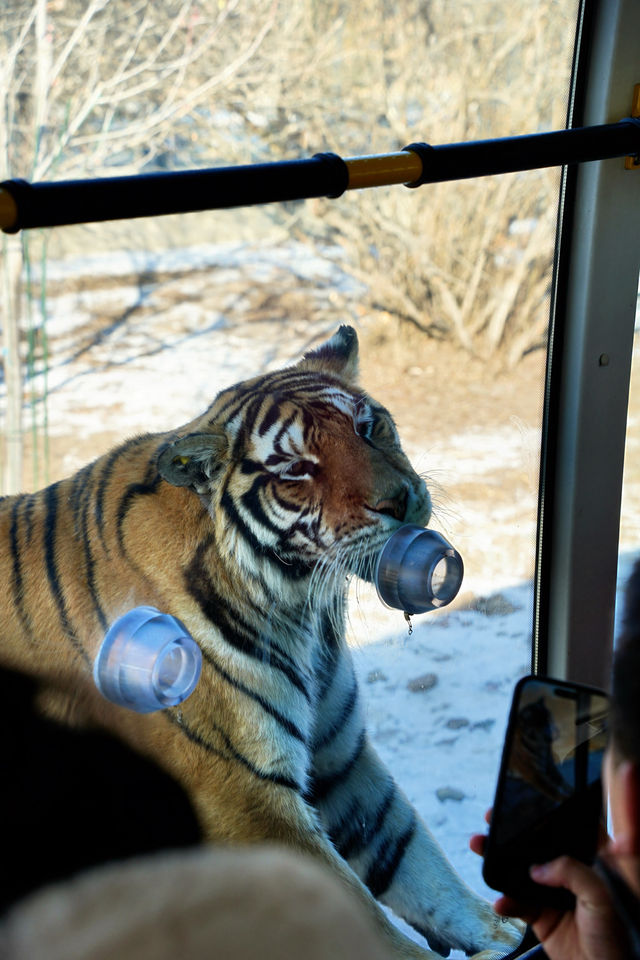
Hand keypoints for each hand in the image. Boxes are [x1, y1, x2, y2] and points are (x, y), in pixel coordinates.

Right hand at [470, 814, 629, 959]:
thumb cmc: (614, 939)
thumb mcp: (601, 898)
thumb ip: (572, 872)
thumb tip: (537, 868)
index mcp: (590, 864)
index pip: (566, 831)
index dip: (545, 816)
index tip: (522, 806)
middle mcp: (570, 875)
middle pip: (536, 849)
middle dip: (511, 836)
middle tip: (491, 821)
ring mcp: (553, 895)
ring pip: (521, 873)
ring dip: (499, 863)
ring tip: (480, 848)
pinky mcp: (541, 917)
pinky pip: (517, 904)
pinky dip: (506, 902)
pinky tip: (502, 903)